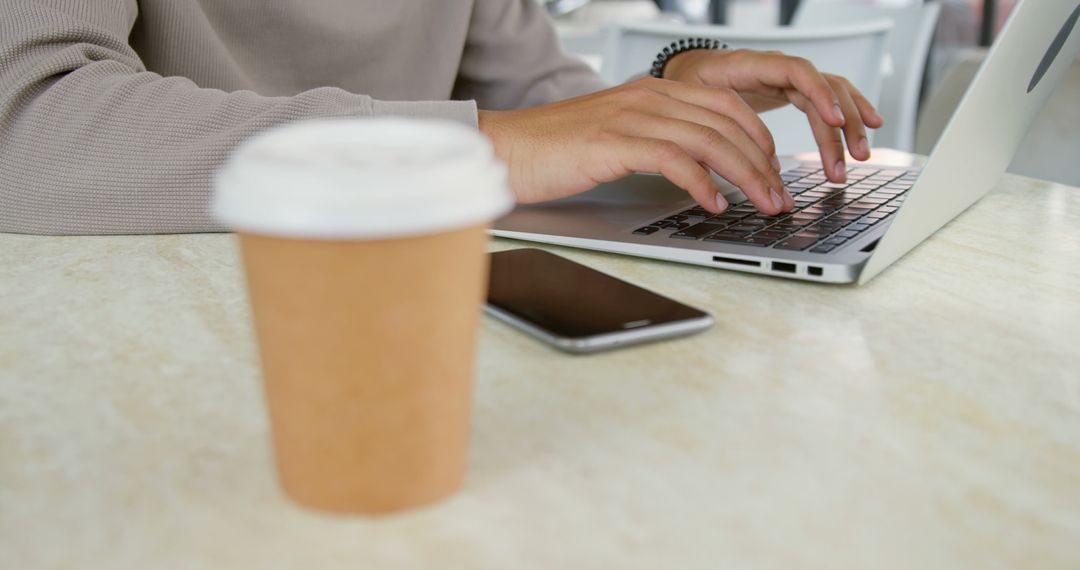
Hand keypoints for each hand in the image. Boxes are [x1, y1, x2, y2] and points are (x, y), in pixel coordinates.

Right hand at [479, 77, 794, 215]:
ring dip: (745, 177)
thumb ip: (655, 141)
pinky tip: (713, 205)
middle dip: (763, 163)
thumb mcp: (615, 137)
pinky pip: (676, 160)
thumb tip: (695, 170)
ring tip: (761, 206)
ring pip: (710, 141)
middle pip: (727, 123)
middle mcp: (648, 97)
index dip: (758, 138)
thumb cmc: (554, 151)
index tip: (773, 171)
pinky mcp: (615, 143)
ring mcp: (632, 117)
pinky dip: (703, 184)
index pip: (725, 105)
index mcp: (652, 92)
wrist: (505, 149)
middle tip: (779, 197)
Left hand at [662, 48, 884, 182]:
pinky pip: (828, 99)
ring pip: (830, 95)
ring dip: (848, 126)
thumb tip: (727, 161)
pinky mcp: (793, 91)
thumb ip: (710, 121)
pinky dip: (849, 113)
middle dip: (839, 126)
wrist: (687, 71)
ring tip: (859, 156)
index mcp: (752, 65)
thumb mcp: (692, 98)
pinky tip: (871, 126)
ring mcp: (788, 79)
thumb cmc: (687, 83)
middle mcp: (777, 68)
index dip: (820, 94)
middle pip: (822, 88)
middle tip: (846, 161)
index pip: (797, 72)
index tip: (835, 121)